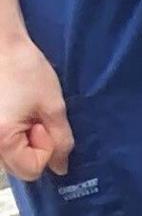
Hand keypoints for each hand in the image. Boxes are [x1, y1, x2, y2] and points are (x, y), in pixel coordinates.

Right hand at [0, 31, 67, 181]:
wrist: (2, 46)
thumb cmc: (27, 71)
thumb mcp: (53, 106)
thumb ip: (61, 140)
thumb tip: (61, 168)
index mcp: (1, 140)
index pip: (32, 170)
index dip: (46, 149)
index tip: (43, 123)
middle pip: (19, 166)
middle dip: (35, 147)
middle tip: (36, 117)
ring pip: (11, 156)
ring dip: (25, 140)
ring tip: (26, 112)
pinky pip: (4, 143)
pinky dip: (15, 133)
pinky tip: (18, 112)